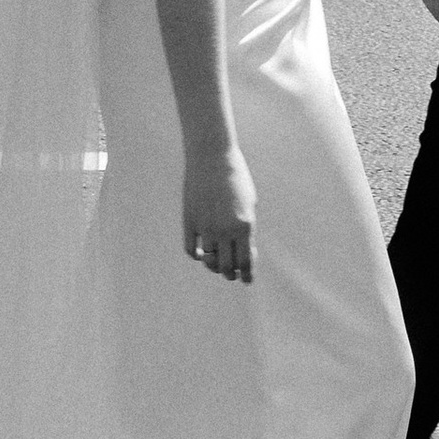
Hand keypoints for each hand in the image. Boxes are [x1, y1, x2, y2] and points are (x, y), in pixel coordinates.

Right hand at [182, 144, 255, 283]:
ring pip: (209, 259)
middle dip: (231, 273)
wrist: (212, 156)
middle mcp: (225, 229)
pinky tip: (202, 253)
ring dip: (214, 265)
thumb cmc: (235, 177)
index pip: (246, 261)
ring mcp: (205, 226)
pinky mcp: (189, 221)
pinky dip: (198, 255)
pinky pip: (192, 249)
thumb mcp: (249, 202)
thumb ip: (246, 228)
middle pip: (227, 266)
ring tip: (218, 262)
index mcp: (245, 225)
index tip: (247, 281)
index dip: (247, 275)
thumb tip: (241, 251)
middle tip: (232, 274)